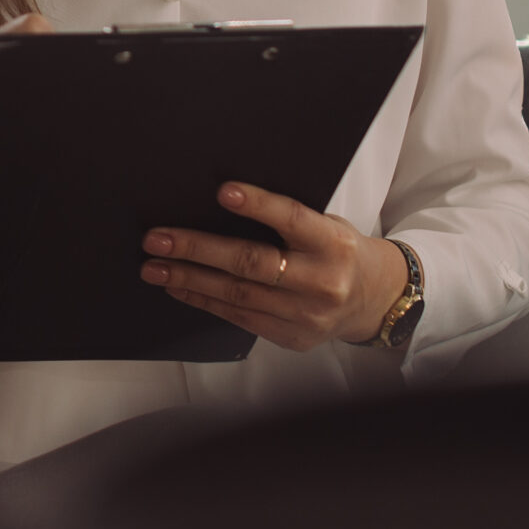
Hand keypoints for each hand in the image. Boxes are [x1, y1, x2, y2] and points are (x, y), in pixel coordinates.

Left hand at [138, 181, 409, 350]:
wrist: (375, 300)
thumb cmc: (338, 250)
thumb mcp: (326, 225)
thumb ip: (287, 218)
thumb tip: (221, 197)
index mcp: (333, 243)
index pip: (292, 219)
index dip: (258, 205)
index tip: (222, 192)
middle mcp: (321, 281)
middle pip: (252, 263)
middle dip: (198, 249)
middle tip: (157, 239)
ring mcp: (306, 314)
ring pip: (238, 295)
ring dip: (189, 279)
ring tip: (154, 267)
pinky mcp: (292, 337)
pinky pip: (239, 317)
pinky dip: (204, 300)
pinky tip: (179, 287)